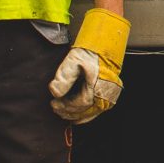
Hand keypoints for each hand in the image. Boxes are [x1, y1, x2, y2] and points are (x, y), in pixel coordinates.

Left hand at [49, 9, 129, 124]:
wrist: (106, 47)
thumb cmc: (91, 52)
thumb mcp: (74, 59)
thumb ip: (64, 75)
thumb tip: (55, 92)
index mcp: (98, 88)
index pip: (79, 104)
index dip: (65, 106)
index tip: (54, 103)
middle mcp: (106, 96)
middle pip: (84, 111)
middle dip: (68, 112)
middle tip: (55, 109)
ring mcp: (109, 98)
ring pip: (90, 113)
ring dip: (75, 115)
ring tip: (63, 112)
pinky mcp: (109, 97)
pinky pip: (96, 111)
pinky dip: (85, 115)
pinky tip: (76, 114)